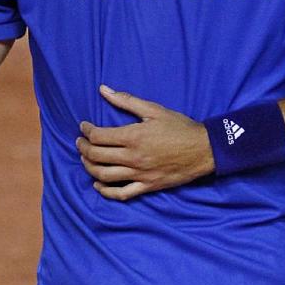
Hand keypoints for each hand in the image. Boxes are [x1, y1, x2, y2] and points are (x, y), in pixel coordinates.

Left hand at [77, 85, 214, 199]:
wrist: (204, 149)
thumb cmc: (180, 127)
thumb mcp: (154, 109)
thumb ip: (126, 101)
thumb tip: (103, 90)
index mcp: (133, 136)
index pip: (99, 136)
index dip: (86, 131)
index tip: (84, 127)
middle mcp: (133, 157)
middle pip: (97, 156)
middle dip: (83, 148)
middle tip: (80, 142)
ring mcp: (139, 174)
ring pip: (104, 175)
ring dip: (89, 167)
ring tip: (85, 159)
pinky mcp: (147, 186)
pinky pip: (122, 194)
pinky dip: (106, 191)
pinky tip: (98, 185)